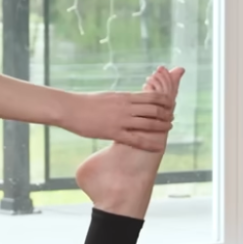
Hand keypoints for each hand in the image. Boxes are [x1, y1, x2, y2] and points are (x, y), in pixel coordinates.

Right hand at [64, 72, 180, 150]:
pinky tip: (158, 147)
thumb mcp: (108, 96)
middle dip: (166, 114)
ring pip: (149, 123)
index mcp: (125, 97)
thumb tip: (130, 99)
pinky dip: (150, 143)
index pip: (152, 96)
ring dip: (161, 126)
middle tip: (172, 119)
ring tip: (168, 129)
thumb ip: (121, 99)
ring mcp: (121, 120)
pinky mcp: (114, 133)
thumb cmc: (86, 103)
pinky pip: (136, 140)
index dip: (164, 101)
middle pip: (154, 109)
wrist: (71, 109)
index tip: (169, 105)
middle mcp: (126, 107)